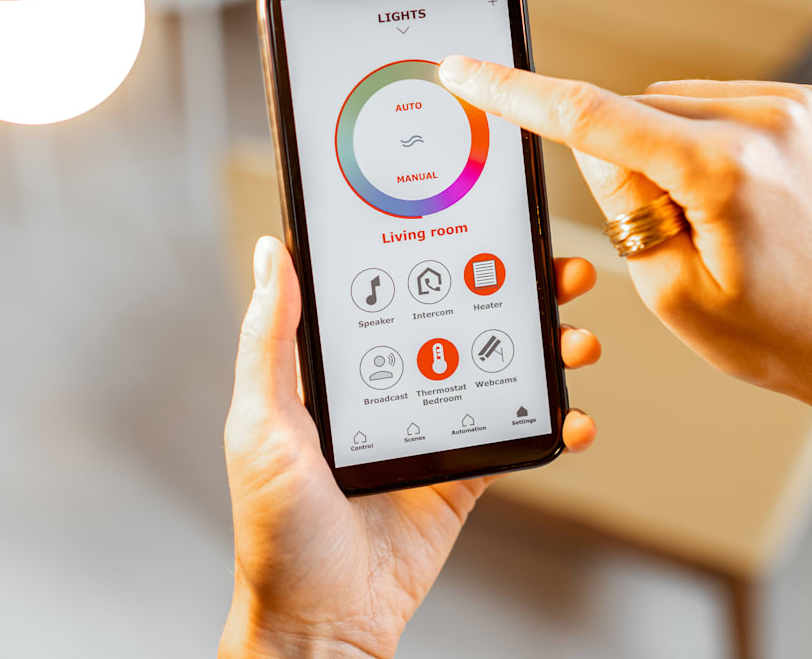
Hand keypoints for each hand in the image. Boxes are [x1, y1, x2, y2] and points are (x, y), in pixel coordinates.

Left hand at [219, 237, 599, 658]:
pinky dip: (554, 424)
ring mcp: (430, 426)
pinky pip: (515, 438)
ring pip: (497, 368)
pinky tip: (576, 417)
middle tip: (554, 270)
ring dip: (543, 347)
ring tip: (576, 333)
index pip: (392, 289)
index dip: (433, 252)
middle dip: (512, 290)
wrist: (321, 622)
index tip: (470, 220)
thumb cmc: (276, 527)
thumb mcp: (262, 423)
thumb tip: (273, 253)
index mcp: (342, 366)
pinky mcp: (461, 472)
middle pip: (459, 319)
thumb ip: (269, 340)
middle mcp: (389, 384)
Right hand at [439, 56, 811, 404]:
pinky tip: (728, 193)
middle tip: (663, 228)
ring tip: (708, 217)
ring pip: (667, 107)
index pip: (588, 116)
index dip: (513, 92)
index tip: (466, 70)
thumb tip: (591, 143)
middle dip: (621, 161)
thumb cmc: (785, 332)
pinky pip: (710, 106)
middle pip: (632, 112)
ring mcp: (790, 107)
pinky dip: (696, 142)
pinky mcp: (799, 106)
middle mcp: (765, 119)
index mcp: (724, 169)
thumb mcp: (674, 291)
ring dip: (660, 151)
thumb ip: (620, 208)